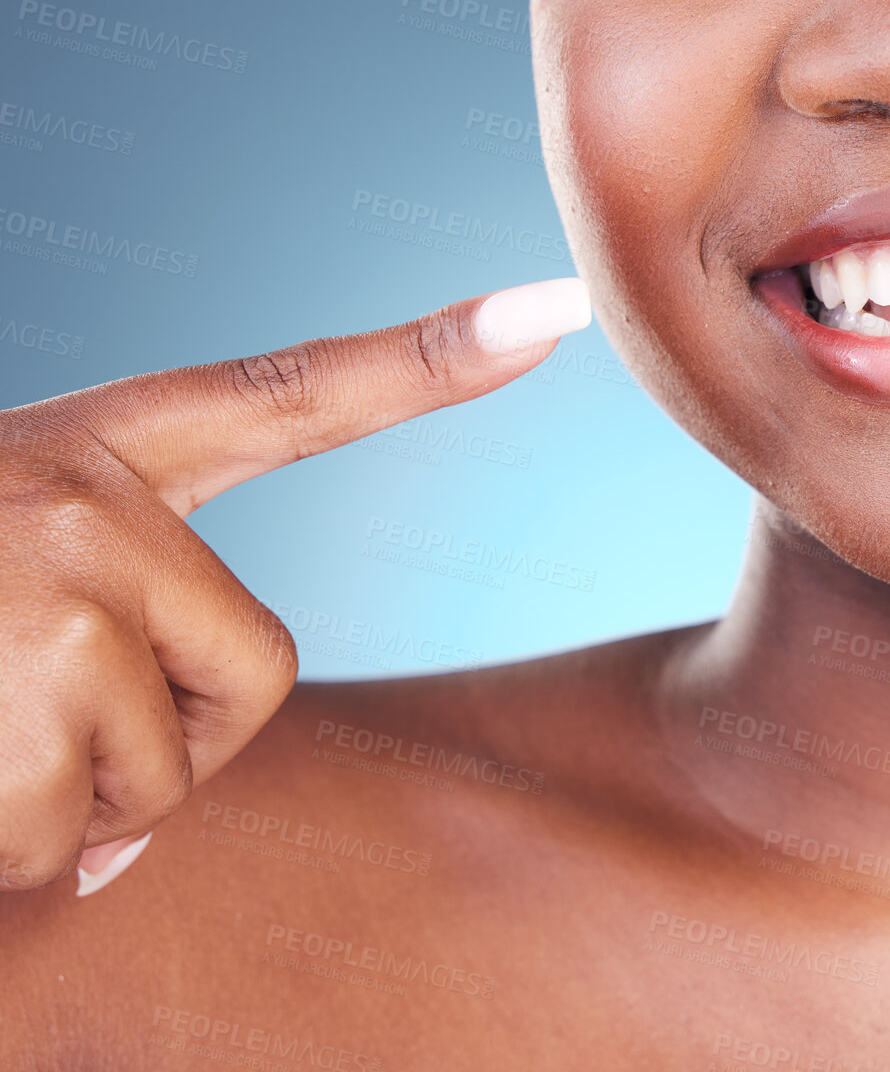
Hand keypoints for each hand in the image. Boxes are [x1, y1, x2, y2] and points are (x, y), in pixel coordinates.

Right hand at [0, 277, 591, 894]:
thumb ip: (105, 668)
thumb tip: (140, 849)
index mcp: (83, 455)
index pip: (287, 396)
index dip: (427, 358)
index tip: (554, 311)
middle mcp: (78, 499)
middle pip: (253, 684)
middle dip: (164, 755)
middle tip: (24, 734)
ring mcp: (41, 584)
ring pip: (163, 778)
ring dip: (59, 817)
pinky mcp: (8, 677)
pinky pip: (72, 835)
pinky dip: (5, 858)